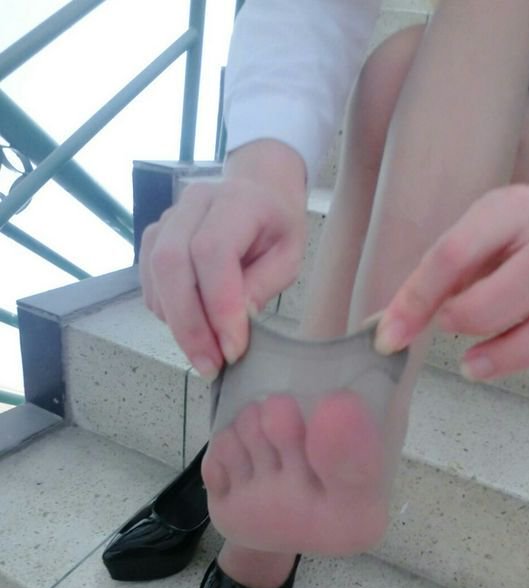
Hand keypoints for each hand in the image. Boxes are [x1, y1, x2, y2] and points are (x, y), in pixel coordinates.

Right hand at [139, 141, 306, 378]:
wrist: (258, 192)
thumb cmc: (277, 228)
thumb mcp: (288, 257)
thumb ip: (262, 286)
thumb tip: (232, 324)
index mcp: (236, 200)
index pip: (213, 251)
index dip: (219, 306)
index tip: (234, 348)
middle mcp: (194, 203)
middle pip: (172, 263)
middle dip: (189, 324)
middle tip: (211, 365)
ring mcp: (167, 219)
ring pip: (156, 276)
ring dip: (178, 325)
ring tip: (208, 353)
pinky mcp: (153, 240)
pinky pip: (150, 284)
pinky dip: (168, 315)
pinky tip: (195, 328)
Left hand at [375, 169, 528, 379]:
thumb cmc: (510, 244)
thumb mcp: (469, 246)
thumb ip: (431, 287)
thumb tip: (386, 333)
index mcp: (510, 210)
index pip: (457, 252)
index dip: (418, 300)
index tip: (390, 338)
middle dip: (481, 312)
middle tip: (448, 328)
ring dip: (518, 346)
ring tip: (475, 364)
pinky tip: (516, 353)